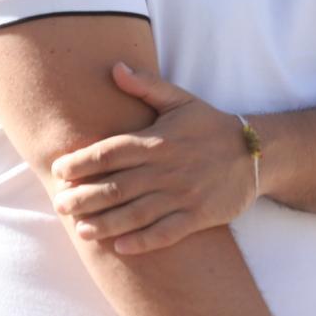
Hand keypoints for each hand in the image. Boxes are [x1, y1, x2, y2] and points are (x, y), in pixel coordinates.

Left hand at [51, 62, 256, 252]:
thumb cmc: (211, 126)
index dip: (81, 161)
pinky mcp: (198, 216)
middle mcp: (166, 168)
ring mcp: (182, 194)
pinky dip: (142, 241)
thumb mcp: (181, 100)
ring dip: (105, 222)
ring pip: (135, 213)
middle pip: (116, 186)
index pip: (110, 151)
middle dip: (83, 197)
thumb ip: (146, 86)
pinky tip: (120, 247)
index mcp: (158, 140)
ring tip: (81, 230)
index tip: (59, 170)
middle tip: (59, 205)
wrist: (257, 153)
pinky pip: (165, 233)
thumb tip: (114, 68)